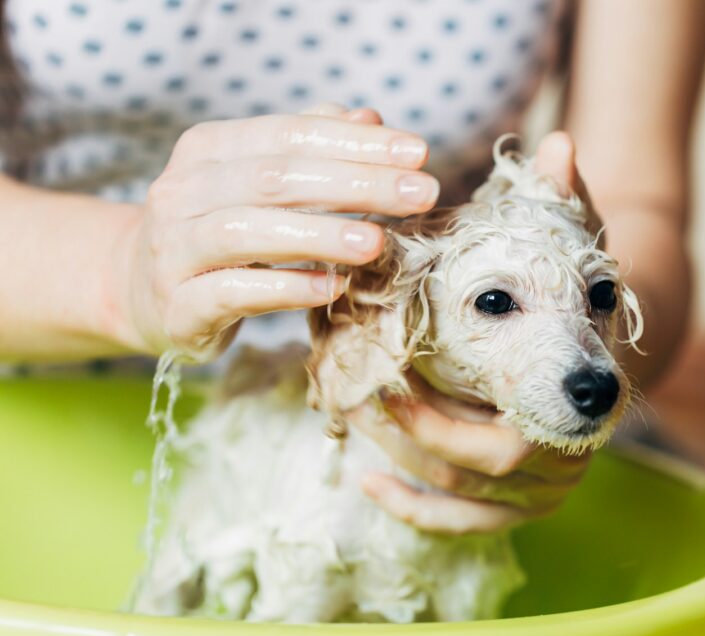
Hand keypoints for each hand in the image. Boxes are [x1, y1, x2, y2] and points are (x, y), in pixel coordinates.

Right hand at [119, 104, 439, 360]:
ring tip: (377, 243)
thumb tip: (370, 118)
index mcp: (207, 149)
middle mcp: (182, 192)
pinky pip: (233, 293)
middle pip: (275, 178)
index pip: (290, 134)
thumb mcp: (259, 181)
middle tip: (419, 194)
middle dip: (356, 183)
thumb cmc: (221, 231)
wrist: (142, 291)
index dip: (356, 142)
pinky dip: (285, 288)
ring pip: (247, 232)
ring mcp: (173, 250)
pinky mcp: (177, 306)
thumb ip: (310, 148)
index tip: (419, 153)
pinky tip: (332, 288)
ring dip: (320, 235)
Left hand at [358, 131, 601, 533]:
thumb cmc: (578, 293)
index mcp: (580, 406)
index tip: (380, 377)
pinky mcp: (519, 505)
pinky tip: (367, 478)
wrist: (602, 343)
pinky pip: (460, 523)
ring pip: (458, 497)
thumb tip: (556, 146)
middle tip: (349, 390)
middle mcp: (566, 460)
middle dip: (403, 434)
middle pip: (471, 471)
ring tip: (349, 414)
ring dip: (397, 459)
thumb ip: (567, 204)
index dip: (435, 417)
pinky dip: (411, 507)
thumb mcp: (575, 246)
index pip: (503, 436)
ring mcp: (544, 490)